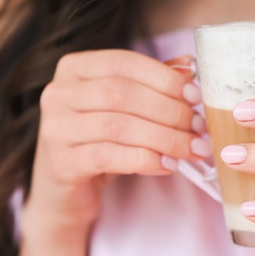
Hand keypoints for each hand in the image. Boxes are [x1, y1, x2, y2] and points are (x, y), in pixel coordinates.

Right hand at [24, 50, 207, 234]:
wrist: (65, 192)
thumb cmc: (98, 143)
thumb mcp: (124, 109)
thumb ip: (151, 84)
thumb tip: (188, 66)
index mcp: (74, 68)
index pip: (124, 63)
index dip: (164, 78)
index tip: (195, 96)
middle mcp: (58, 93)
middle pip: (122, 94)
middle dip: (169, 111)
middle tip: (199, 127)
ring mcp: (55, 128)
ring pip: (118, 125)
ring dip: (164, 138)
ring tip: (192, 149)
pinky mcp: (61, 163)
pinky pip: (109, 156)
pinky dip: (145, 160)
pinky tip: (167, 165)